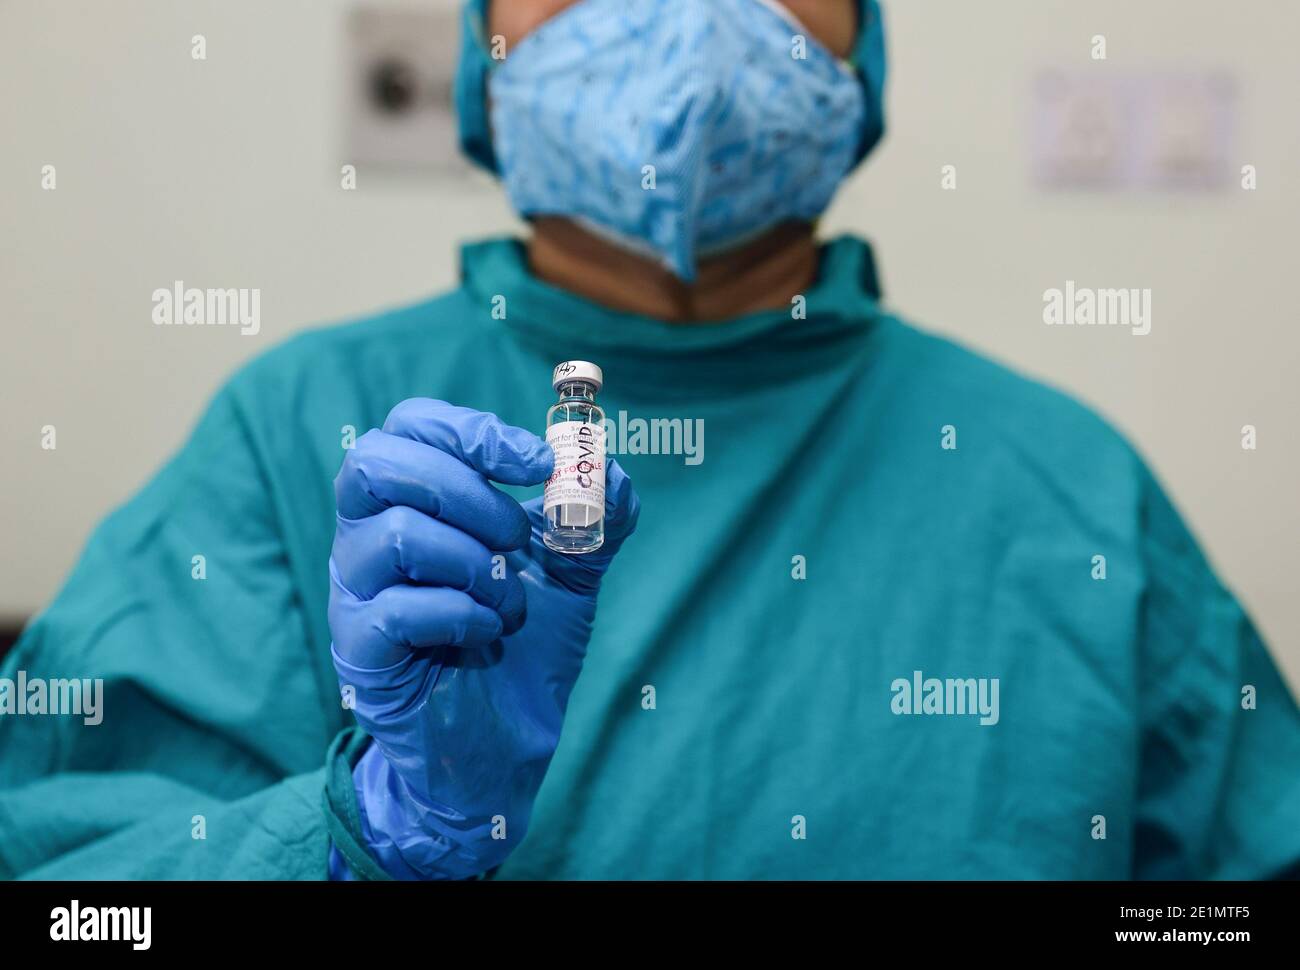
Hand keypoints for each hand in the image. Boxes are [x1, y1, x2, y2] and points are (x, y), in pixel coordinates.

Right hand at [328, 399, 638, 878]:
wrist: (510, 743)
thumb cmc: (526, 642)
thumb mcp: (573, 568)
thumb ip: (595, 515)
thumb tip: (608, 471)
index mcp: (413, 499)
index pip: (411, 425)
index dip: (474, 431)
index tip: (539, 465)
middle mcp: (368, 535)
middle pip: (377, 462)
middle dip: (468, 490)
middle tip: (517, 538)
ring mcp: (355, 594)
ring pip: (396, 535)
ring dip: (478, 564)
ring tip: (510, 604)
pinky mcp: (360, 652)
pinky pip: (395, 610)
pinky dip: (462, 615)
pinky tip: (488, 636)